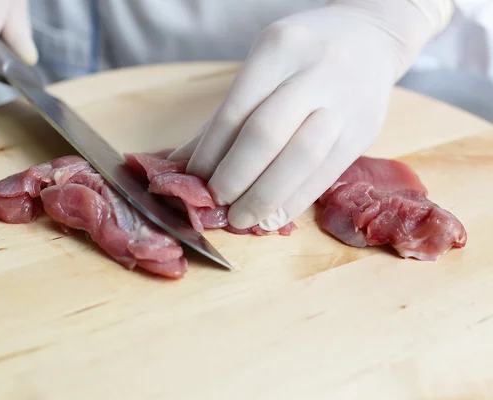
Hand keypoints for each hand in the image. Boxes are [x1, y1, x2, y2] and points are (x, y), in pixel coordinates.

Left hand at [169, 0, 453, 230]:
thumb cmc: (303, 54)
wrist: (370, 36)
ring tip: (242, 217)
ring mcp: (346, 100)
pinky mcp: (365, 129)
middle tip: (217, 203)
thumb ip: (226, 116)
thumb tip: (182, 165)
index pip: (235, 111)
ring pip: (300, 158)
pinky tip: (275, 217)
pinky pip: (327, 173)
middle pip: (266, 134)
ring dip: (265, 196)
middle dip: (235, 177)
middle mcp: (315, 70)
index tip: (195, 182)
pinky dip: (296, 200)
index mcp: (278, 48)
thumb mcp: (263, 66)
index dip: (211, 153)